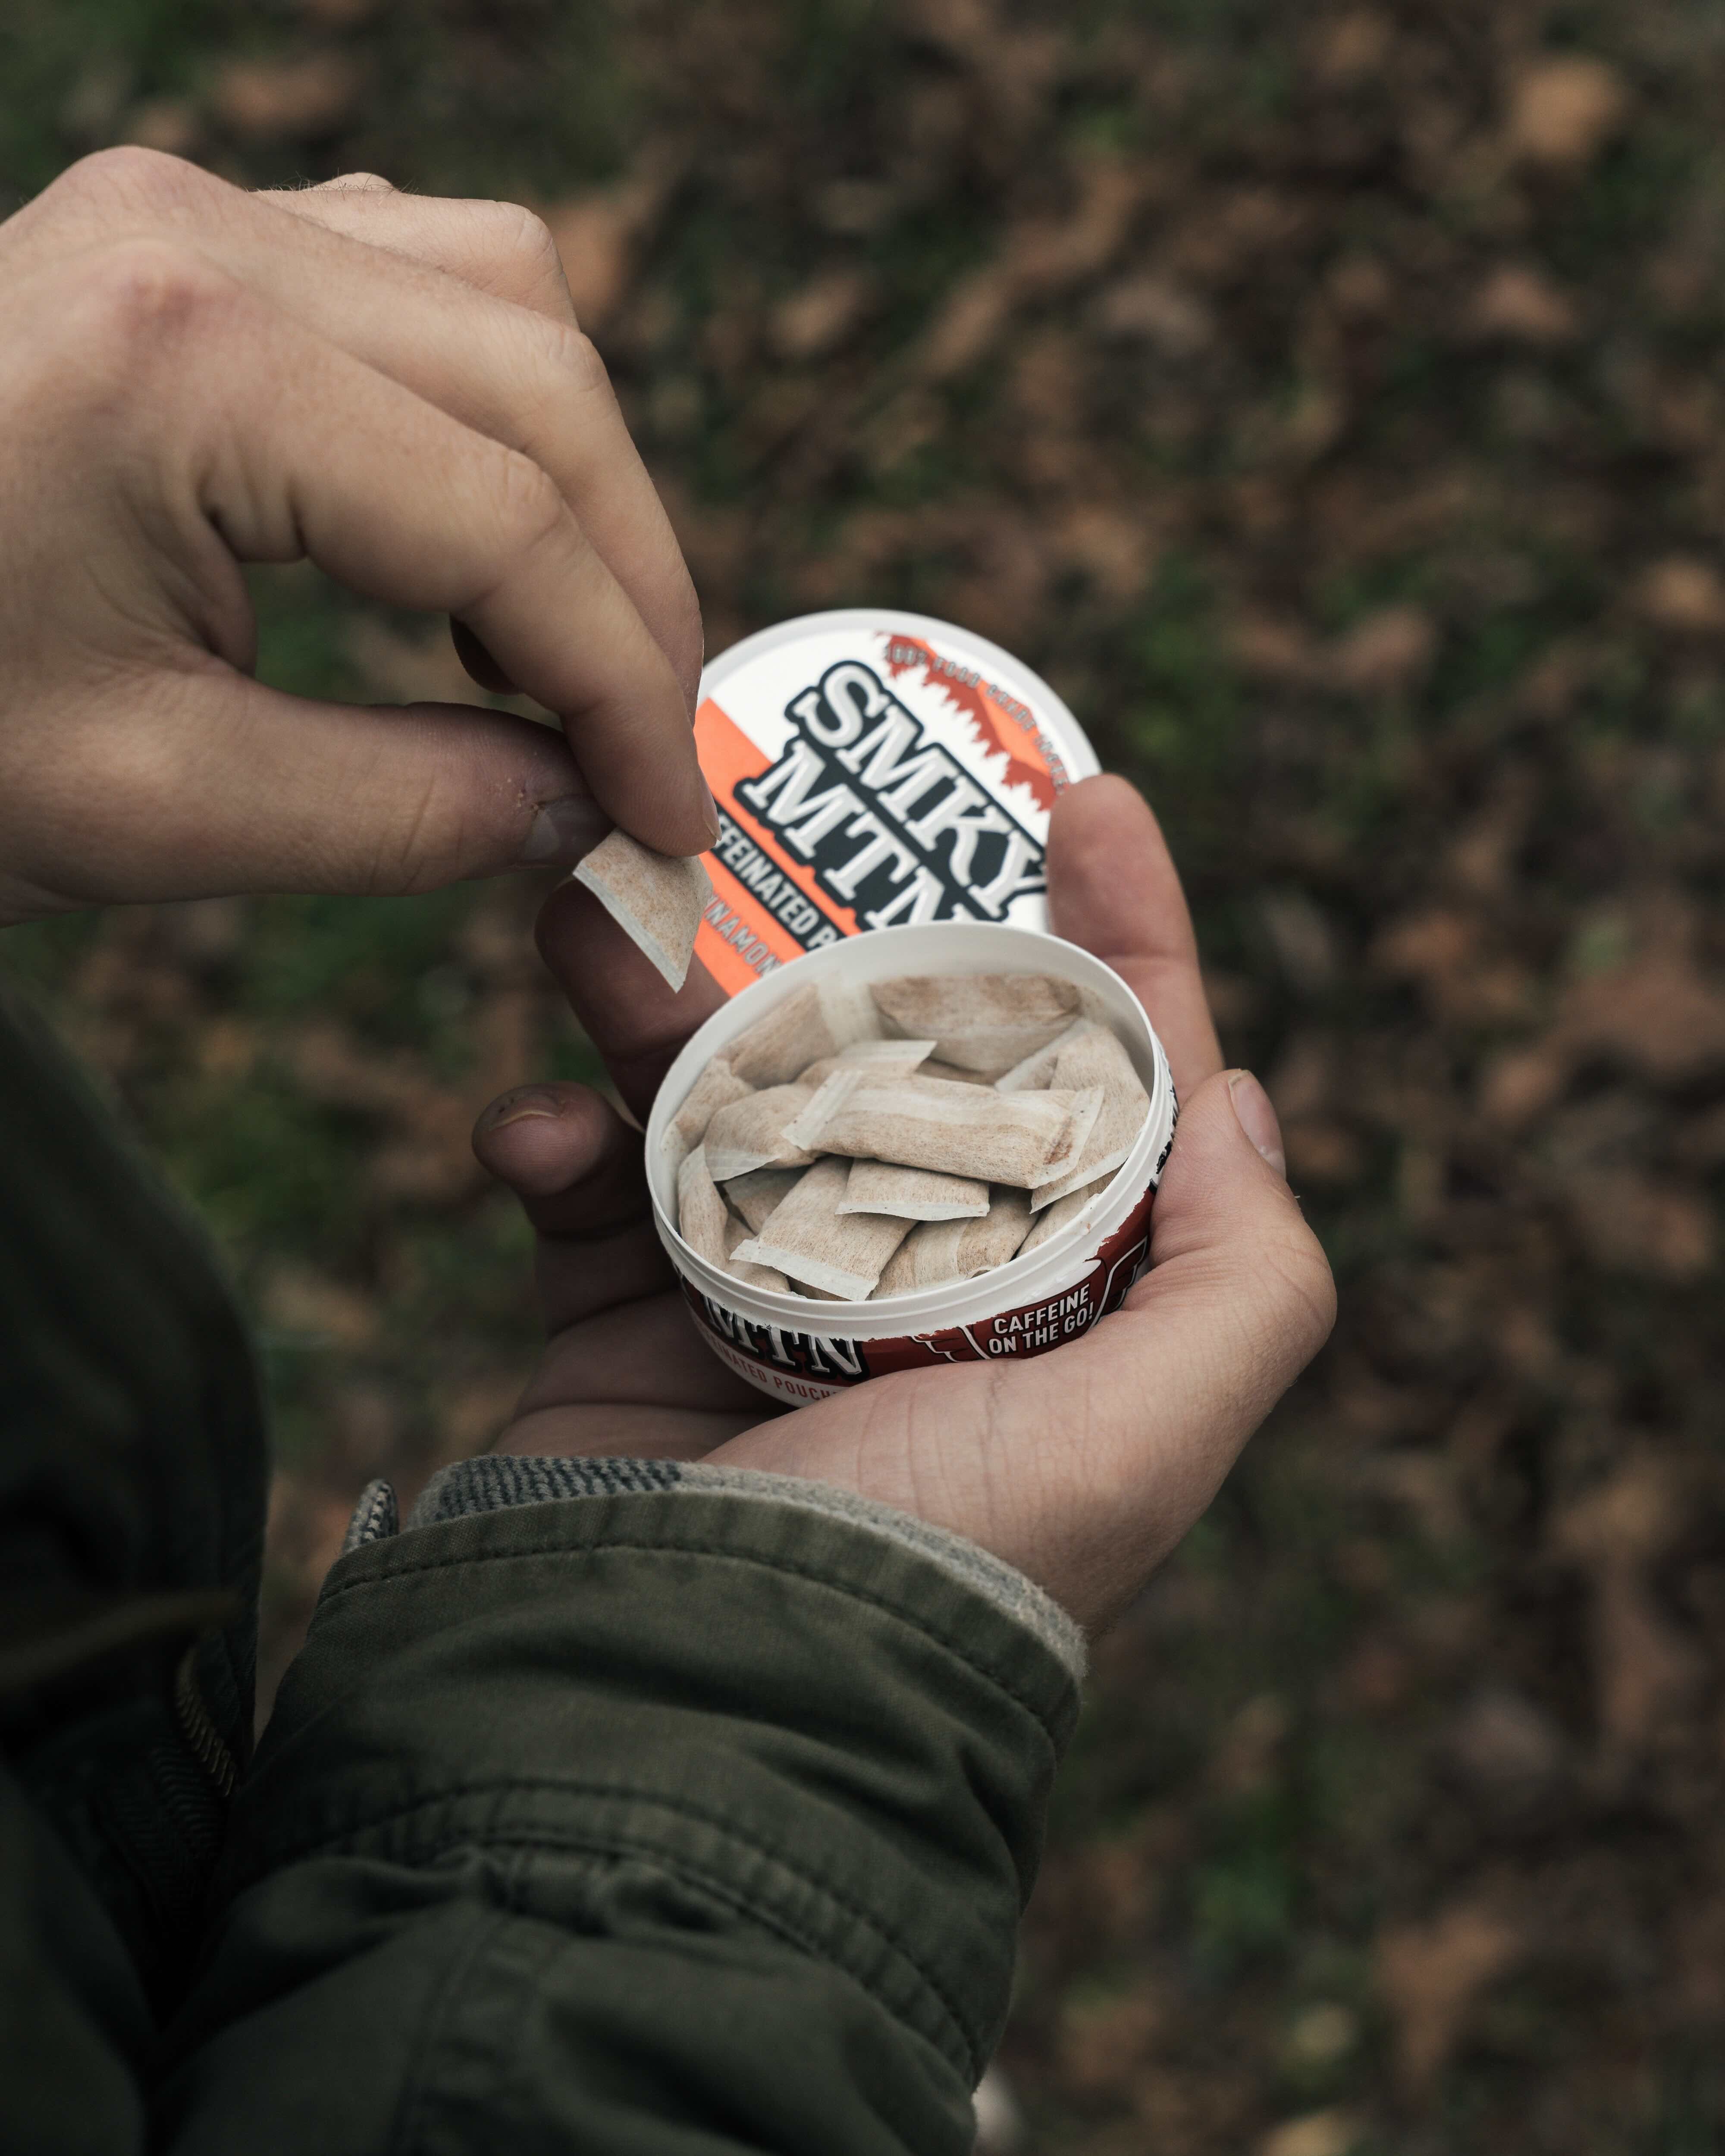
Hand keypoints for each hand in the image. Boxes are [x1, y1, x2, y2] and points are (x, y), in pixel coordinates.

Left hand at [0, 151, 713, 922]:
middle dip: (628, 584)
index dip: (624, 689)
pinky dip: (491, 418)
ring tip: (564, 653)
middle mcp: (209, 239)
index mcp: (190, 367)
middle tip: (646, 747)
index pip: (509, 526)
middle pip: (545, 385)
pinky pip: (419, 282)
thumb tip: (581, 810)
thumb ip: (405, 812)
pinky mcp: (186, 241)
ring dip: (575, 484)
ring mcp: (193, 213)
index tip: (671, 816)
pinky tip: (469, 549)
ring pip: (508, 305)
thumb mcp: (153, 810)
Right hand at [473, 776, 1334, 1632]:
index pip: (1112, 1082)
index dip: (1125, 932)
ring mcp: (759, 1290)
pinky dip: (553, 1139)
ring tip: (599, 926)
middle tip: (783, 820)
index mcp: (1050, 1296)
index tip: (1087, 800)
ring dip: (656, 999)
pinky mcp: (624, 1315)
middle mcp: (916, 1281)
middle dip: (848, 933)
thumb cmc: (935, 1568)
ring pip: (725, 1087)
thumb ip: (1244, 1282)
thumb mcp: (1146, 1441)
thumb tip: (1247, 1098)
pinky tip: (529, 1133)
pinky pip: (588, 1183)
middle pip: (902, 1052)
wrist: (691, 1695)